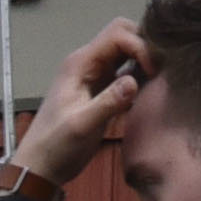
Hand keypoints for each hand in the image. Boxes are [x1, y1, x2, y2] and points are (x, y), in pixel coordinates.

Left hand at [12, 16, 149, 191]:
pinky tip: (149, 89)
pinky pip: (125, 70)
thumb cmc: (56, 145)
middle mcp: (88, 63)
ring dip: (144, 59)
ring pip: (126, 51)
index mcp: (80, 63)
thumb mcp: (82, 126)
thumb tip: (134, 81)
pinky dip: (140, 74)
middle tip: (159, 70)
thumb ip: (108, 102)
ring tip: (160, 78)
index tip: (152, 72)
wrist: (41, 166)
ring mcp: (95, 75)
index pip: (117, 33)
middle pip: (123, 34)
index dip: (139, 46)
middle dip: (144, 46)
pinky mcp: (102, 90)